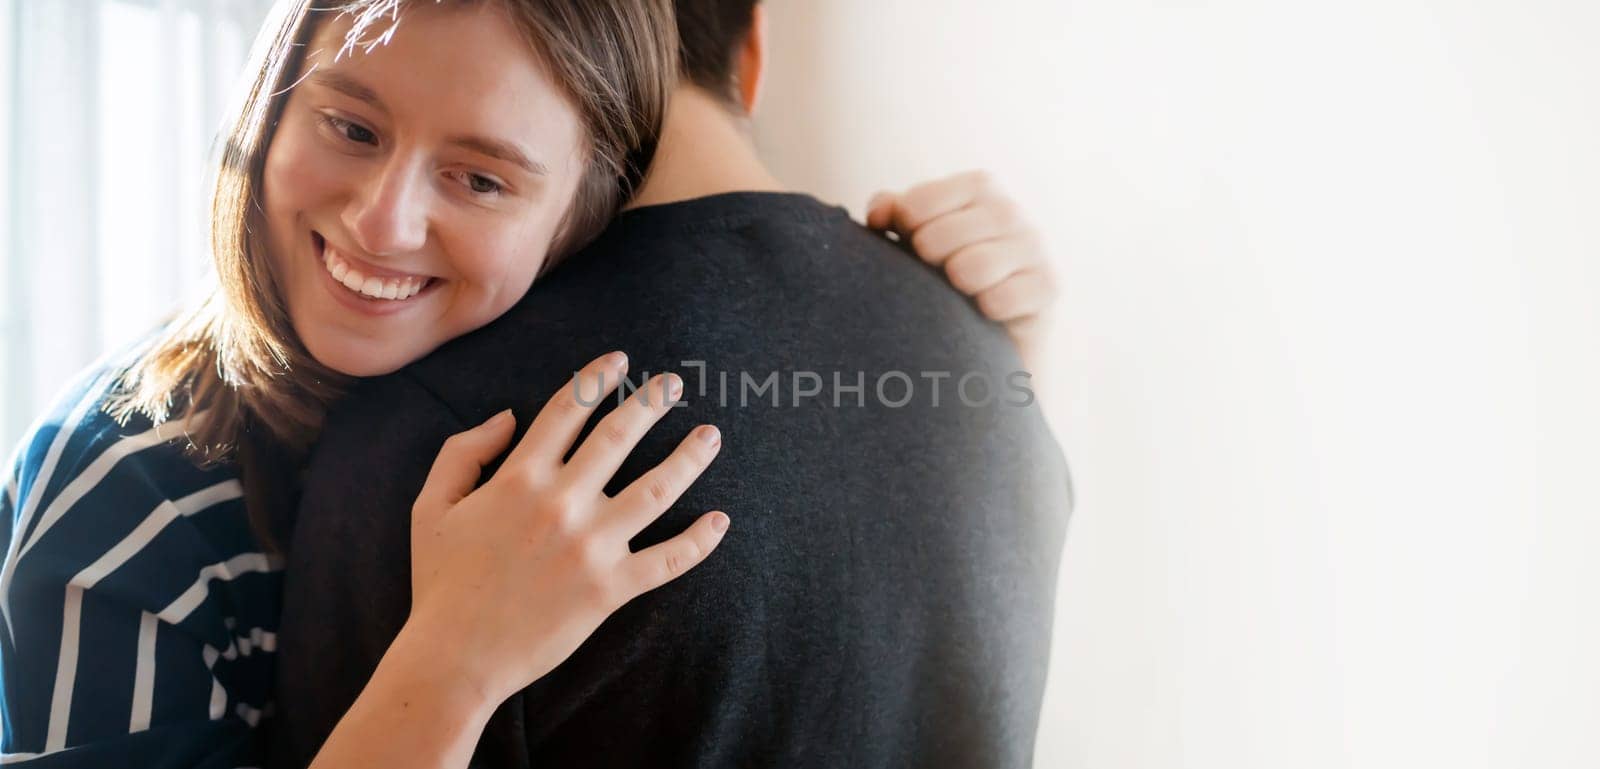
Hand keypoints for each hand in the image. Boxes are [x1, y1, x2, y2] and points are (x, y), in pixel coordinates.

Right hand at [404, 351, 727, 706]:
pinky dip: (698, 541)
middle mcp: (562, 503)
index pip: (567, 411)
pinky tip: (720, 520)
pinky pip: (667, 560)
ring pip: (656, 490)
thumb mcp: (431, 506)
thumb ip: (463, 452)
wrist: (455, 657)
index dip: (595, 378)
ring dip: (688, 458)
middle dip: (650, 402)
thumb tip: (507, 417)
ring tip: (710, 436)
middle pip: (618, 437)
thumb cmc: (441, 582)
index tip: (618, 360)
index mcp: (519, 478)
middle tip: (674, 384)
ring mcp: (592, 547)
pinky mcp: (611, 589)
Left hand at [866, 170, 1057, 370]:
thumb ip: (893, 217)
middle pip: (951, 231)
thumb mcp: (912, 243)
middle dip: (929, 255)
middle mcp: (1009, 212)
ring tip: (957, 291)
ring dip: (958, 282)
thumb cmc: (943, 278)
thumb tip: (879, 213)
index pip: (925, 200)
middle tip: (928, 271)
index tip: (903, 240)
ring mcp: (1033, 247)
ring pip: (978, 265)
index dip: (904, 225)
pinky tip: (984, 312)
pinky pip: (1009, 296)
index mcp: (975, 189)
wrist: (988, 336)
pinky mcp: (1048, 286)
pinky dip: (989, 307)